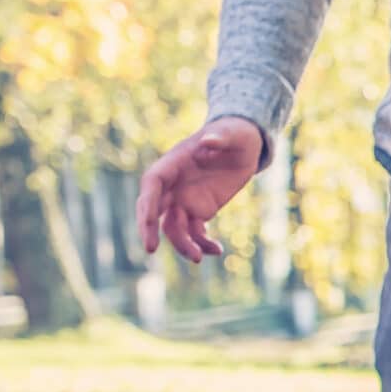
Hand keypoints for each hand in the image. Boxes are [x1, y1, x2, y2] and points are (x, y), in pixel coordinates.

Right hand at [137, 118, 265, 262]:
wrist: (243, 146)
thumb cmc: (234, 134)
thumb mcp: (231, 134)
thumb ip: (218, 138)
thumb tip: (207, 142)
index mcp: (172, 164)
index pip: (152, 185)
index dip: (147, 204)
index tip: (147, 222)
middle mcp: (173, 185)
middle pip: (153, 210)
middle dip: (149, 229)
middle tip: (150, 249)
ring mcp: (184, 200)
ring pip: (174, 228)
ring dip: (182, 244)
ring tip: (198, 257)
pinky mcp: (200, 211)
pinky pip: (196, 233)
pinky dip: (203, 244)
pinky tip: (217, 250)